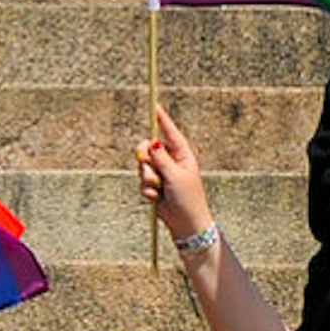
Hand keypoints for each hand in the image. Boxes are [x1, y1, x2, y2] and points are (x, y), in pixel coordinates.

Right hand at [137, 105, 213, 241]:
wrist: (185, 223)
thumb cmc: (187, 198)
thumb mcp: (176, 176)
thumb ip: (162, 159)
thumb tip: (152, 143)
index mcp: (182, 155)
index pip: (170, 133)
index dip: (162, 121)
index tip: (155, 106)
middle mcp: (170, 162)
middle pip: (148, 148)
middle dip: (144, 157)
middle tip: (144, 161)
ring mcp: (161, 174)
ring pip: (142, 167)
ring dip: (148, 178)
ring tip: (160, 190)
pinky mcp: (153, 187)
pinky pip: (142, 182)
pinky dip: (147, 191)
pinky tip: (158, 199)